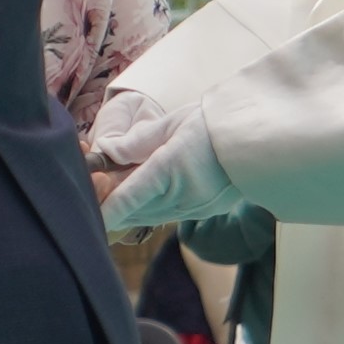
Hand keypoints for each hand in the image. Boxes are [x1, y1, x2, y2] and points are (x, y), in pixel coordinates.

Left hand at [95, 123, 220, 237]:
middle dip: (110, 204)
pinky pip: (165, 216)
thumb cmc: (211, 124)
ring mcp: (195, 208)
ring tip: (113, 187)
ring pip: (147, 216)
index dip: (105, 210)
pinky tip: (141, 193)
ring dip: (128, 208)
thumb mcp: (171, 124)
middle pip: (133, 211)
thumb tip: (106, 154)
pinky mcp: (202, 213)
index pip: (129, 198)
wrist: (256, 138)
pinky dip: (147, 208)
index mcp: (171, 169)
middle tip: (95, 184)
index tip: (87, 219)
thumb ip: (136, 142)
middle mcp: (182, 196)